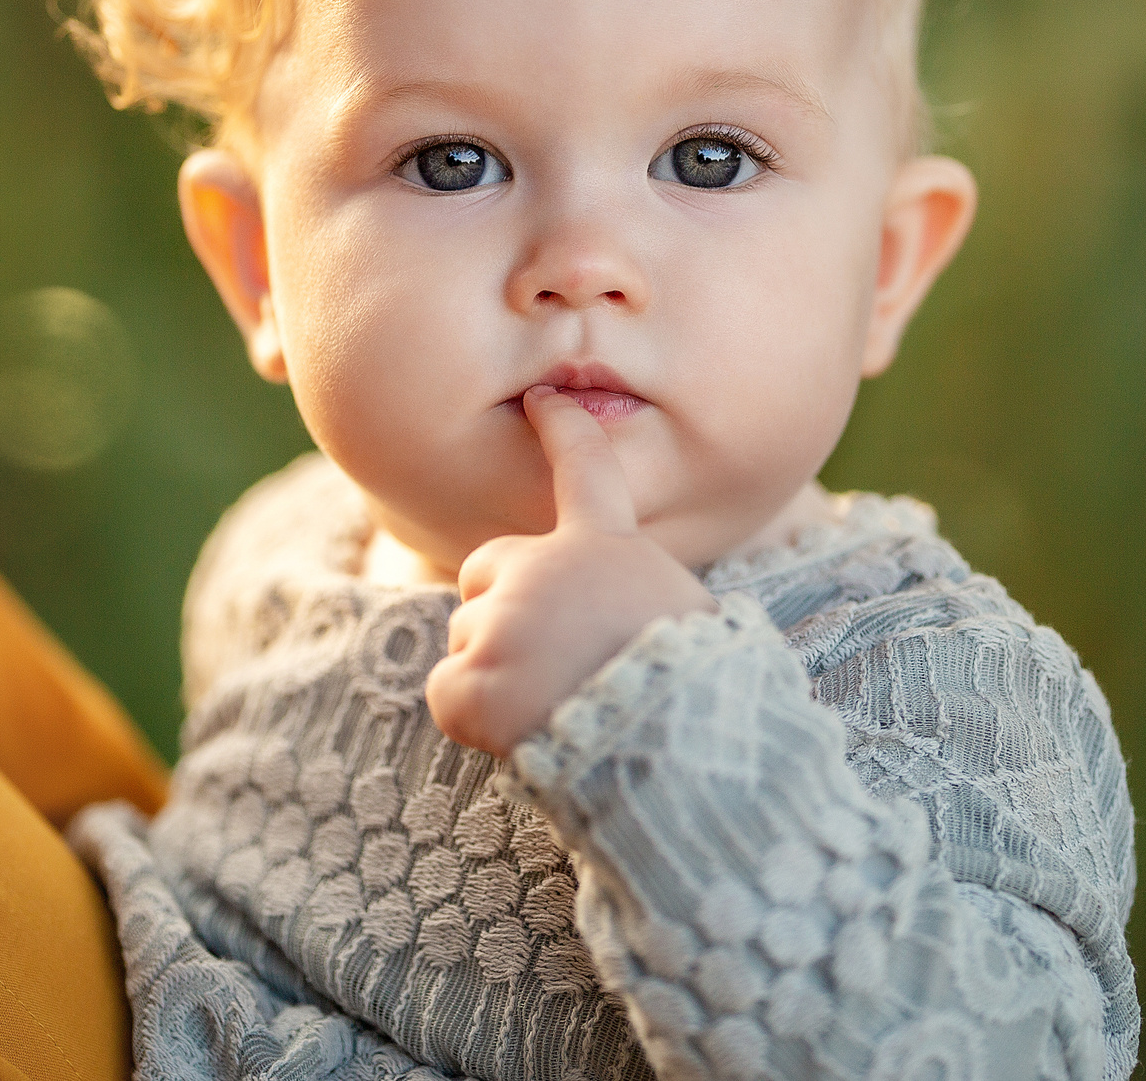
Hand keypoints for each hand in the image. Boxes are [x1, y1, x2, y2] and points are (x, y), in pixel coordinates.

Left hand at [425, 386, 716, 756]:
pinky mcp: (471, 679)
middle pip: (483, 568)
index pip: (587, 471)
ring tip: (556, 704)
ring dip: (497, 672)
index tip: (543, 398)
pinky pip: (449, 694)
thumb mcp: (686, 614)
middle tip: (545, 658)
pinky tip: (521, 732)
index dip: (565, 430)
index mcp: (607, 549)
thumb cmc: (696, 689)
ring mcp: (502, 621)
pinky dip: (475, 718)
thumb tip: (623, 618)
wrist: (675, 745)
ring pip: (467, 637)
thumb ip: (637, 593)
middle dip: (497, 606)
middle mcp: (544, 569)